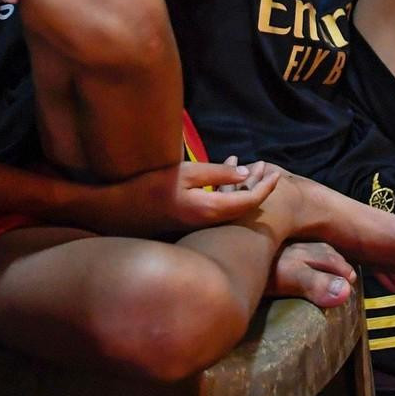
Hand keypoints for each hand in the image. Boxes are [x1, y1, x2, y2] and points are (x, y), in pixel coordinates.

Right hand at [93, 158, 281, 235]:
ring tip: (254, 171)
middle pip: (243, 209)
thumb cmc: (148, 188)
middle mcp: (208, 223)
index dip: (266, 188)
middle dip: (259, 189)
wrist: (117, 213)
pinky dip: (229, 195)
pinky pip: (218, 211)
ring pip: (231, 210)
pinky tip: (228, 183)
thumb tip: (247, 173)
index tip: (277, 173)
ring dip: (245, 191)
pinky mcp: (189, 224)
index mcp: (209, 211)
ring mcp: (198, 226)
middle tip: (270, 169)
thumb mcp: (184, 173)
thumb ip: (216, 173)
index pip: (249, 203)